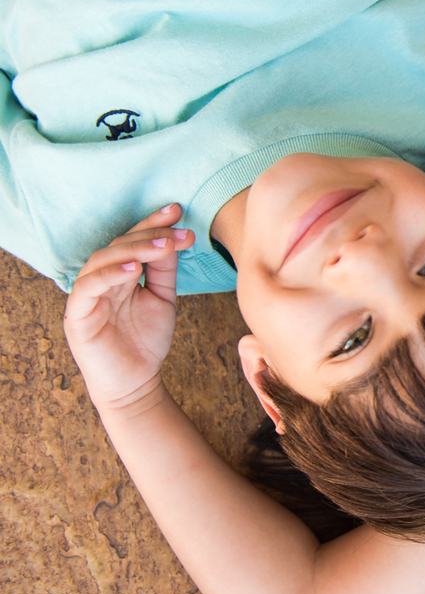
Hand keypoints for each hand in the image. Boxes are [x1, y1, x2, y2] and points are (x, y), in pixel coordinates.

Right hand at [63, 204, 193, 411]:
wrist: (136, 383)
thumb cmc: (146, 342)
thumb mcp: (162, 299)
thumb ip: (164, 270)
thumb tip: (173, 238)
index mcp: (118, 273)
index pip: (133, 241)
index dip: (152, 223)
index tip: (177, 209)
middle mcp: (99, 279)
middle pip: (119, 246)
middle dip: (150, 235)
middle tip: (178, 231)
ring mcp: (86, 296)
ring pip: (102, 260)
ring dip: (133, 250)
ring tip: (162, 245)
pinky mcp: (78, 315)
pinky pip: (87, 287)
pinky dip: (108, 274)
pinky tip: (132, 269)